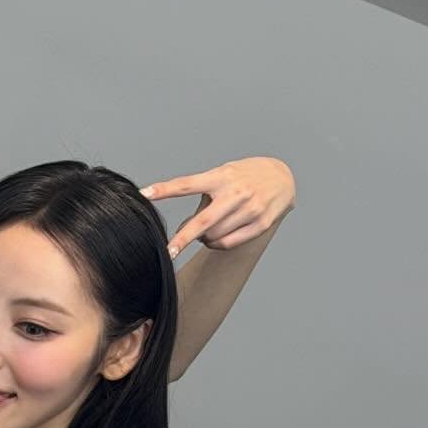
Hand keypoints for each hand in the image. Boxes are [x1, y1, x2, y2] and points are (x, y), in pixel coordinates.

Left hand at [142, 156, 295, 258]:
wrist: (283, 177)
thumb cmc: (244, 177)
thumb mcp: (222, 176)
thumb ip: (202, 198)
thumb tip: (183, 229)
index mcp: (221, 177)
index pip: (187, 184)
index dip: (164, 190)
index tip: (144, 193)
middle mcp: (236, 192)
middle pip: (202, 221)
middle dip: (183, 239)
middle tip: (168, 251)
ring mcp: (250, 209)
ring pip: (214, 236)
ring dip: (203, 238)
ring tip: (206, 230)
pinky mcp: (261, 223)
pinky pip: (229, 243)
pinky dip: (217, 244)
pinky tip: (216, 237)